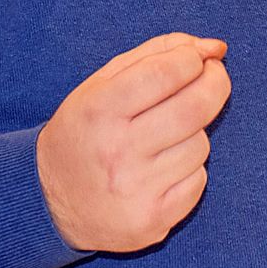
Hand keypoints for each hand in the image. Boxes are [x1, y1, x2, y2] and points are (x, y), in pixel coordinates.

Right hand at [36, 32, 231, 252]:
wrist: (51, 202)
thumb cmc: (86, 130)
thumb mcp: (102, 82)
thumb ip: (156, 54)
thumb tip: (214, 47)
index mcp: (98, 109)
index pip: (165, 72)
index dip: (192, 58)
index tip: (196, 57)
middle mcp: (116, 150)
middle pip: (194, 107)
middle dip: (216, 83)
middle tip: (213, 76)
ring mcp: (135, 189)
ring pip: (200, 144)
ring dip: (195, 131)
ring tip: (167, 134)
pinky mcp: (152, 220)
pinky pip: (198, 180)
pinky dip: (190, 168)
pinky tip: (164, 167)